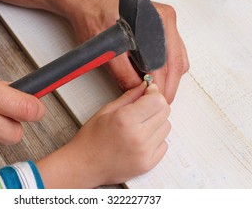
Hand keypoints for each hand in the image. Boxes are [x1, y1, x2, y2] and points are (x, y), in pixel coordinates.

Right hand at [36, 82, 170, 187]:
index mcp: (125, 119)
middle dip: (155, 106)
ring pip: (166, 127)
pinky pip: (164, 144)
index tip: (148, 93)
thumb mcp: (106, 110)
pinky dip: (156, 139)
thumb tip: (145, 86)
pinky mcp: (148, 164)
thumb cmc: (91, 138)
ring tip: (139, 126)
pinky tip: (141, 139)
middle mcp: (138, 136)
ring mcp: (144, 152)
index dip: (153, 93)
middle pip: (165, 112)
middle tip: (142, 109)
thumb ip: (129, 97)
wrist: (84, 165)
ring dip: (156, 122)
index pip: (157, 100)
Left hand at [68, 0, 188, 103]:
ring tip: (155, 92)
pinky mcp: (157, 29)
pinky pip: (168, 53)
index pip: (167, 61)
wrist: (85, 1)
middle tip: (159, 102)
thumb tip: (136, 89)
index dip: (163, 84)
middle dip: (169, 84)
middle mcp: (164, 20)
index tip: (157, 100)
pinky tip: (150, 77)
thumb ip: (122, 71)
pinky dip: (163, 68)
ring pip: (175, 59)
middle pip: (176, 61)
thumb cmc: (93, 14)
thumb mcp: (106, 47)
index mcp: (157, 19)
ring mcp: (162, 24)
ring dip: (168, 77)